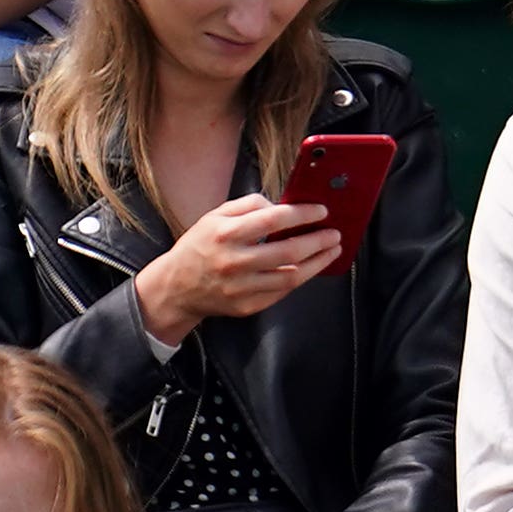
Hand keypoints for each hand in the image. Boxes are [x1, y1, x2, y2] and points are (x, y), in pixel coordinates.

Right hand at [135, 190, 344, 339]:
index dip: (302, 214)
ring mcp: (242, 288)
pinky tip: (310, 268)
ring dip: (317, 262)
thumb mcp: (214, 216)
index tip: (321, 211)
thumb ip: (247, 206)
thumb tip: (279, 205)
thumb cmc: (198, 247)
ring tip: (331, 250)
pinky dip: (300, 279)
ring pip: (291, 276)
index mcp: (226, 234)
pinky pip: (282, 292)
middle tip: (335, 233)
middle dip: (317, 241)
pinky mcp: (248, 306)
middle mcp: (235, 262)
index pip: (273, 220)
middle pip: (288, 251)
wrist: (177, 288)